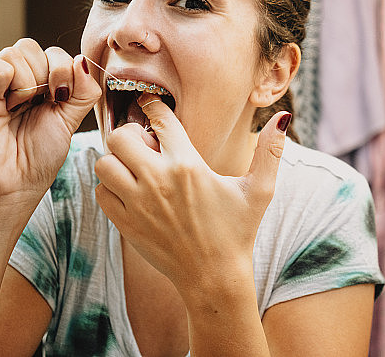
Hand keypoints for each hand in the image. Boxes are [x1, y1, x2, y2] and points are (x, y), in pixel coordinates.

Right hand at [0, 38, 101, 219]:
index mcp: (42, 84)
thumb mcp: (71, 120)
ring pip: (15, 51)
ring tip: (19, 107)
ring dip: (27, 82)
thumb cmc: (37, 159)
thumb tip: (83, 60)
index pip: (56, 52)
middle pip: (34, 46)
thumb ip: (84, 91)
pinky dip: (1, 78)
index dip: (65, 71)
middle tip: (42, 103)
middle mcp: (19, 80)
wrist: (15, 185)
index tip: (62, 99)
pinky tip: (3, 102)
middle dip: (49, 74)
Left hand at [94, 93, 290, 294]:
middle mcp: (158, 180)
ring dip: (115, 161)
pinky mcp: (126, 224)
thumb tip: (283, 118)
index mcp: (188, 165)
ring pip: (103, 163)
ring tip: (133, 167)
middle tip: (143, 144)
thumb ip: (270, 152)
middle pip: (120, 137)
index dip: (153, 106)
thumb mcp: (260, 190)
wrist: (214, 278)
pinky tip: (129, 191)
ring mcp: (138, 204)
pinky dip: (110, 188)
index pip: (159, 118)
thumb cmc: (238, 232)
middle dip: (130, 134)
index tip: (154, 107)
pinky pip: (101, 193)